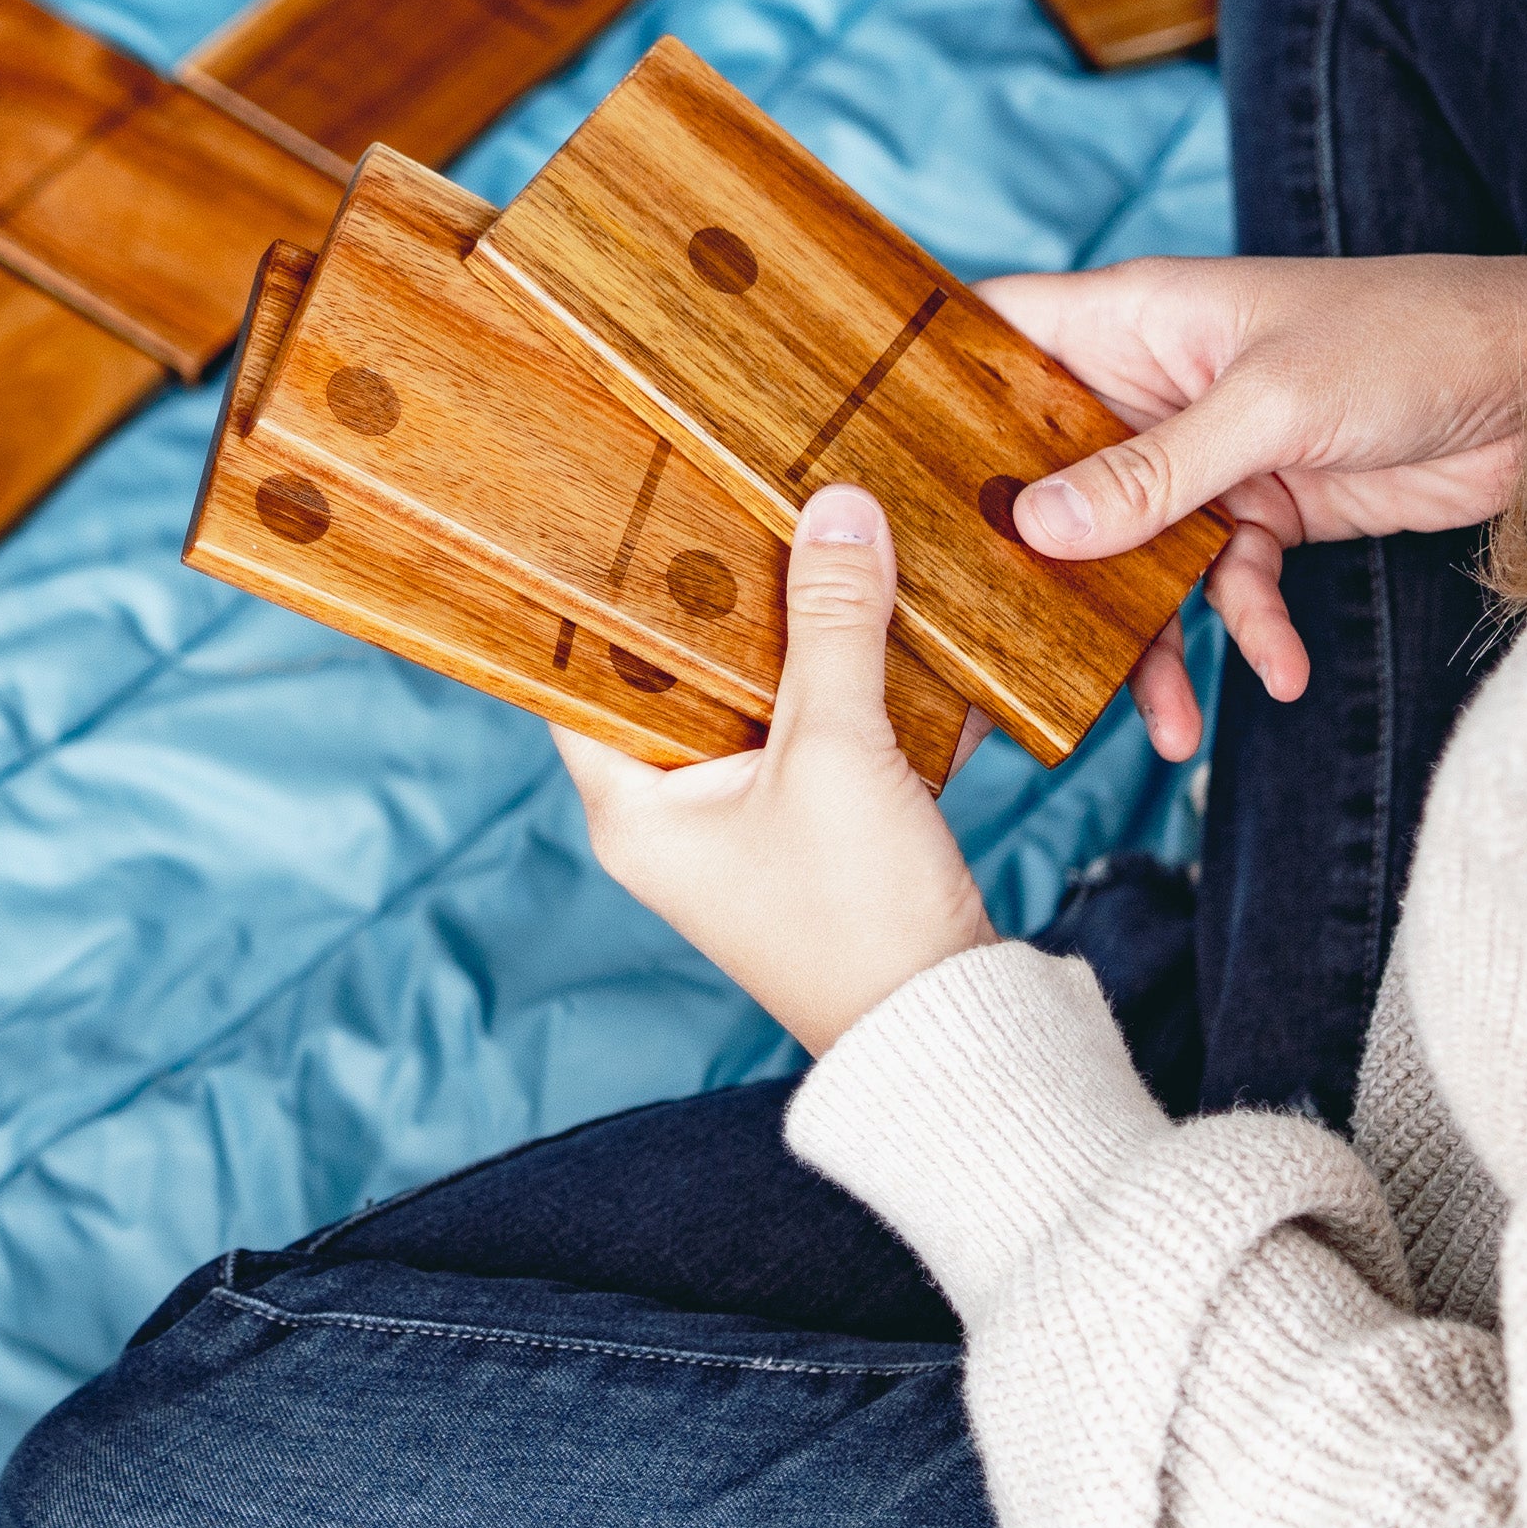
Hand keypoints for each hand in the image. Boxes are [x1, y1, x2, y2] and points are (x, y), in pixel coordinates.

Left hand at [553, 485, 995, 1055]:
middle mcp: (672, 815)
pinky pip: (811, 729)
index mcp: (633, 807)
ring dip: (795, 635)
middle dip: (723, 596)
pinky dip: (845, 683)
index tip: (632, 511)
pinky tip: (884, 623)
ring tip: (818, 542)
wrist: (948, 1024)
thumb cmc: (859, 915)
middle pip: (676, 673)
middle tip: (742, 503)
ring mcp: (741, 823)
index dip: (600, 594)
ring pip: (753, 696)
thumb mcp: (837, 751)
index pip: (578, 675)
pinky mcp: (808, 826)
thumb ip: (832, 626)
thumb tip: (835, 510)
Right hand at [975, 253, 1526, 757]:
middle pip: (1045, 478)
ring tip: (1157, 721)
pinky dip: (1242, 634)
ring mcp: (1198, 457)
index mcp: (1129, 324)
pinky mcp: (1256, 512)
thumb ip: (1152, 475)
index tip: (864, 460)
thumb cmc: (1410, 339)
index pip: (993, 338)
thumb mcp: (1271, 406)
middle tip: (981, 636)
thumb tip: (1039, 529)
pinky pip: (1217, 587)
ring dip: (1142, 638)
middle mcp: (1145, 392)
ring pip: (1125, 557)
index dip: (925, 386)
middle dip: (1022, 560)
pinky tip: (1275, 673)